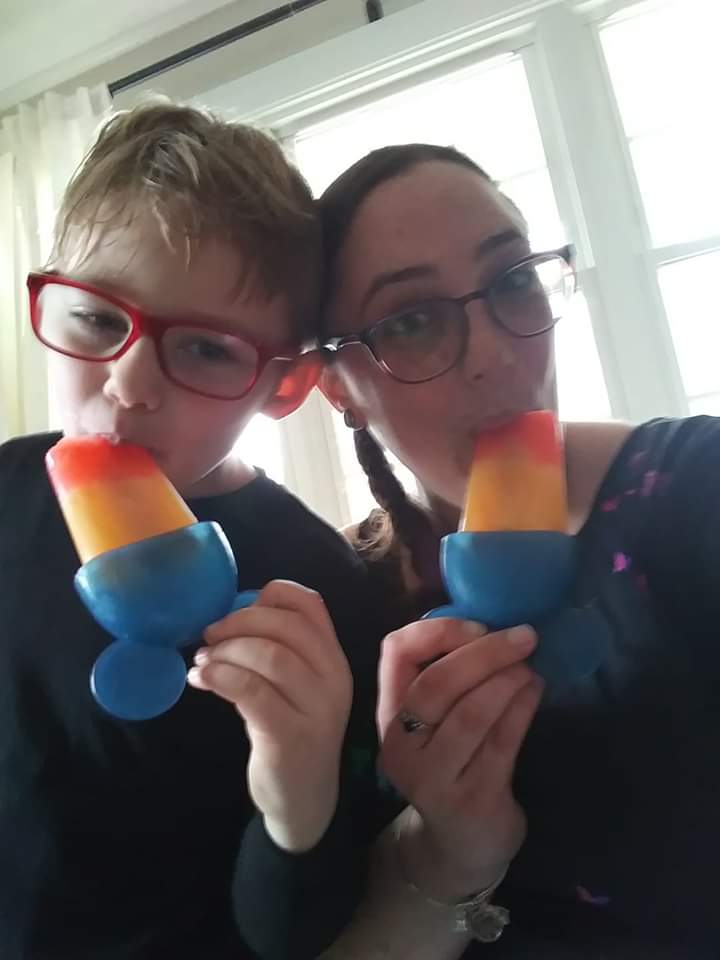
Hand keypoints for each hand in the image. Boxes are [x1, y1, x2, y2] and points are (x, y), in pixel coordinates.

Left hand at [188, 580, 352, 852]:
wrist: (305, 800)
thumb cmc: (293, 732)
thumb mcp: (297, 686)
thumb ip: (280, 649)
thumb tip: (231, 616)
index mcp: (334, 658)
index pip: (310, 604)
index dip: (269, 596)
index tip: (236, 610)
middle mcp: (333, 678)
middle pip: (285, 626)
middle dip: (238, 623)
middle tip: (209, 637)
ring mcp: (316, 709)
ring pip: (269, 656)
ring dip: (226, 651)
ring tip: (202, 662)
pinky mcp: (290, 736)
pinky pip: (252, 692)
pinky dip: (221, 677)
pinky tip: (201, 680)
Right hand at [378, 618, 542, 900]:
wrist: (457, 845)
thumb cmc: (450, 765)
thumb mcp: (434, 723)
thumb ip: (447, 677)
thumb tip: (492, 624)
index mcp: (388, 712)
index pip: (395, 652)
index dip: (438, 630)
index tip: (479, 626)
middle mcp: (401, 744)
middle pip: (436, 683)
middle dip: (484, 653)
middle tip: (524, 636)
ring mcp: (434, 777)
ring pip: (470, 714)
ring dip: (506, 681)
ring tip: (530, 666)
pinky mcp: (472, 799)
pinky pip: (502, 743)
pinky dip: (522, 709)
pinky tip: (536, 691)